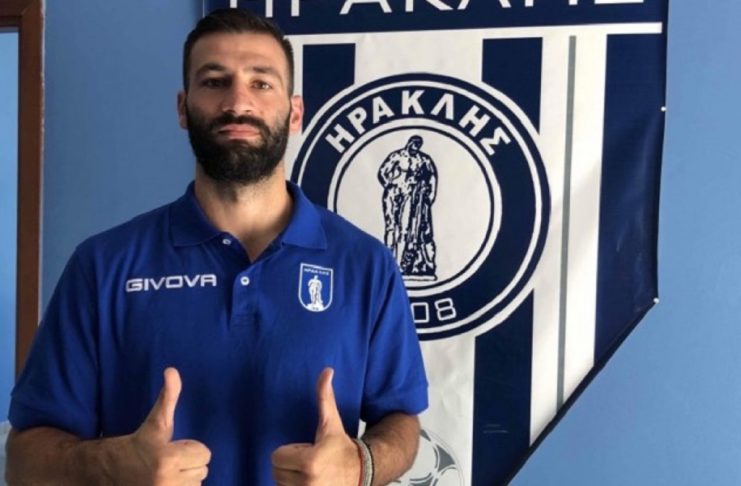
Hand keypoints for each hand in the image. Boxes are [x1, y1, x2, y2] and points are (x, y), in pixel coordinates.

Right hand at [116, 368, 210, 485]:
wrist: (107, 471)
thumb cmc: (138, 443)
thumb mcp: (156, 421)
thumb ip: (168, 396)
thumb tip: (172, 370)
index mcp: (167, 459)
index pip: (205, 454)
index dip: (191, 448)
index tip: (172, 447)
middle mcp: (166, 481)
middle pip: (203, 470)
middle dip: (189, 464)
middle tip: (168, 461)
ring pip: (197, 484)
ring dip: (186, 479)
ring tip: (166, 473)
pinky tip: (166, 484)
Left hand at [271, 368, 360, 485]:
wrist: (361, 471)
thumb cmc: (342, 446)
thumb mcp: (331, 422)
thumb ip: (325, 397)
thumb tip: (327, 371)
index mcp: (310, 462)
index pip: (276, 456)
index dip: (290, 451)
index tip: (306, 449)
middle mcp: (307, 483)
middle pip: (276, 472)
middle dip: (289, 465)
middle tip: (308, 461)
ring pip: (281, 485)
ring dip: (291, 478)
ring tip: (309, 472)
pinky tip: (308, 481)